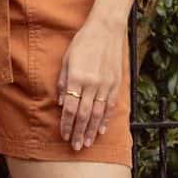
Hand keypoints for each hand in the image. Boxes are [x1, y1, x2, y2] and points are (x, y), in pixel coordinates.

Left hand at [57, 18, 121, 149]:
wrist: (105, 30)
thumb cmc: (82, 43)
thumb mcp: (66, 60)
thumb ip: (63, 82)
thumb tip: (61, 104)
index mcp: (77, 78)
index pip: (70, 108)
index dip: (67, 124)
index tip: (64, 135)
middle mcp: (92, 84)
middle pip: (84, 115)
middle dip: (79, 133)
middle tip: (76, 147)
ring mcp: (106, 85)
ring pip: (98, 114)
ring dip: (92, 130)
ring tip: (87, 143)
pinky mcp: (116, 84)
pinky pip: (110, 106)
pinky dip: (105, 119)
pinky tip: (102, 130)